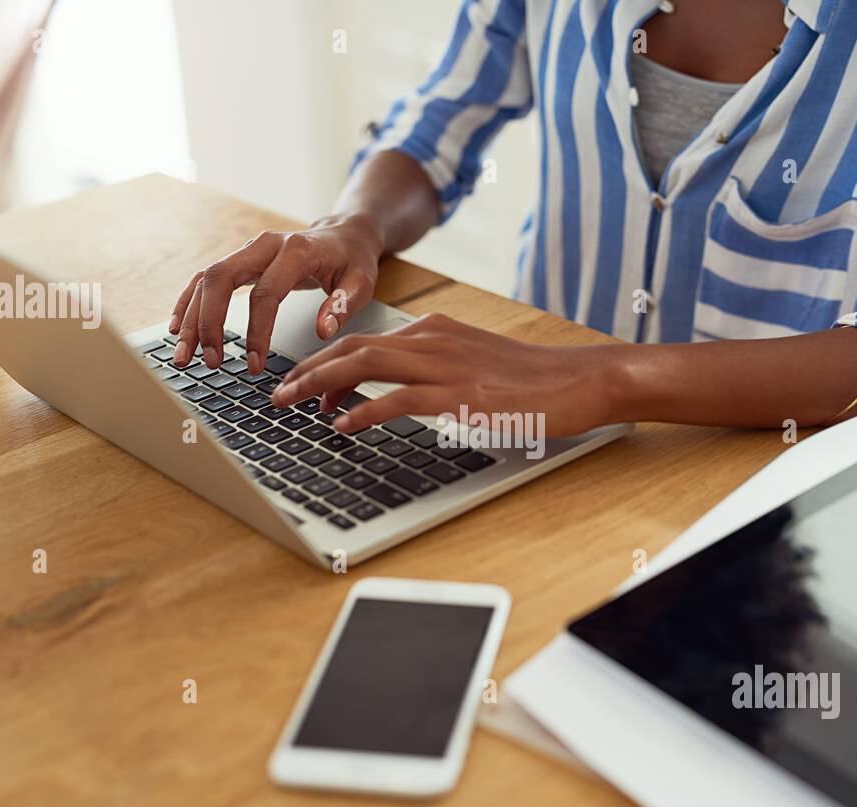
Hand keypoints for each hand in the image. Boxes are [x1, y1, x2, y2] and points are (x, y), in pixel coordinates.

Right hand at [169, 213, 383, 372]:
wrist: (344, 236)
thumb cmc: (352, 261)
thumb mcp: (361, 283)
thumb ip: (343, 305)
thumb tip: (322, 331)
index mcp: (295, 251)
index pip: (266, 293)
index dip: (257, 331)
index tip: (254, 364)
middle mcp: (264, 245)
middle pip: (221, 279)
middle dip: (209, 323)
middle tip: (209, 361)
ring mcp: (247, 250)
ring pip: (206, 279)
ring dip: (191, 318)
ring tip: (184, 355)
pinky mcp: (239, 260)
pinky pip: (205, 279)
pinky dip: (188, 303)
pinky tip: (177, 328)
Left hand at [270, 312, 621, 437]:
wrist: (578, 380)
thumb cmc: (532, 380)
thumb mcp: (476, 363)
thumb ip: (437, 368)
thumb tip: (400, 391)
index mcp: (435, 330)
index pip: (365, 341)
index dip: (326, 363)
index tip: (303, 385)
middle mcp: (433, 339)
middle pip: (353, 348)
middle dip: (308, 370)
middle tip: (278, 394)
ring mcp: (445, 365)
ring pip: (365, 366)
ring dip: (321, 386)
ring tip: (292, 406)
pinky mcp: (459, 394)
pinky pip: (397, 400)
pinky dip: (362, 412)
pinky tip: (343, 426)